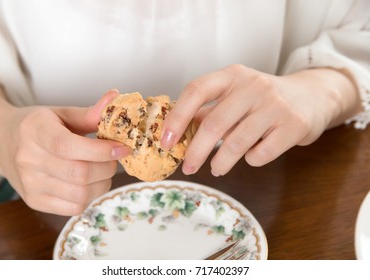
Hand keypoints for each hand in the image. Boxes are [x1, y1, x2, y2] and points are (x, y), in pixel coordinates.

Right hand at [0, 90, 129, 215]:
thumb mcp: (60, 114)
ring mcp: (30, 184)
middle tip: (114, 158)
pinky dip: (91, 197)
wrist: (3, 141)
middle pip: (79, 174)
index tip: (122, 147)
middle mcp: (28, 159)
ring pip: (80, 194)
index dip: (101, 150)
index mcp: (34, 130)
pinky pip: (74, 208)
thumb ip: (89, 113)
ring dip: (103, 184)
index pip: (69, 146)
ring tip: (103, 170)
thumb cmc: (37, 126)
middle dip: (108, 167)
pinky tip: (89, 183)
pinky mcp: (35, 201)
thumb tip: (116, 98)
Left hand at [161, 65, 358, 176]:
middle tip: (188, 168)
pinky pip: (261, 154)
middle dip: (195, 152)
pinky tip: (251, 157)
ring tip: (216, 169)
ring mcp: (275, 105)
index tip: (166, 143)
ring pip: (236, 143)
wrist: (311, 96)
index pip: (196, 90)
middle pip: (214, 124)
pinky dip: (250, 161)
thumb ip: (208, 111)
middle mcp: (253, 85)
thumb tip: (176, 136)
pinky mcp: (293, 125)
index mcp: (232, 75)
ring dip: (221, 162)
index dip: (177, 118)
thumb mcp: (234, 95)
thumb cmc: (262, 99)